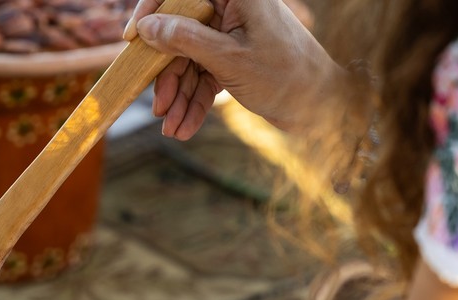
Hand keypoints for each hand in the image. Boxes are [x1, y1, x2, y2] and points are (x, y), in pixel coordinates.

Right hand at [125, 0, 343, 137]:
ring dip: (179, 97)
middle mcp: (233, 8)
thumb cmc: (287, 77)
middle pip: (181, 34)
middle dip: (168, 77)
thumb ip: (185, 40)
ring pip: (190, 61)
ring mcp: (232, 34)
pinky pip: (204, 76)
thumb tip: (148, 27)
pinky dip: (194, 102)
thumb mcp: (229, 59)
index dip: (153, 9)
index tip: (133, 37)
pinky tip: (184, 128)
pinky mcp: (234, 58)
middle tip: (158, 108)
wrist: (324, 109)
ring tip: (173, 129)